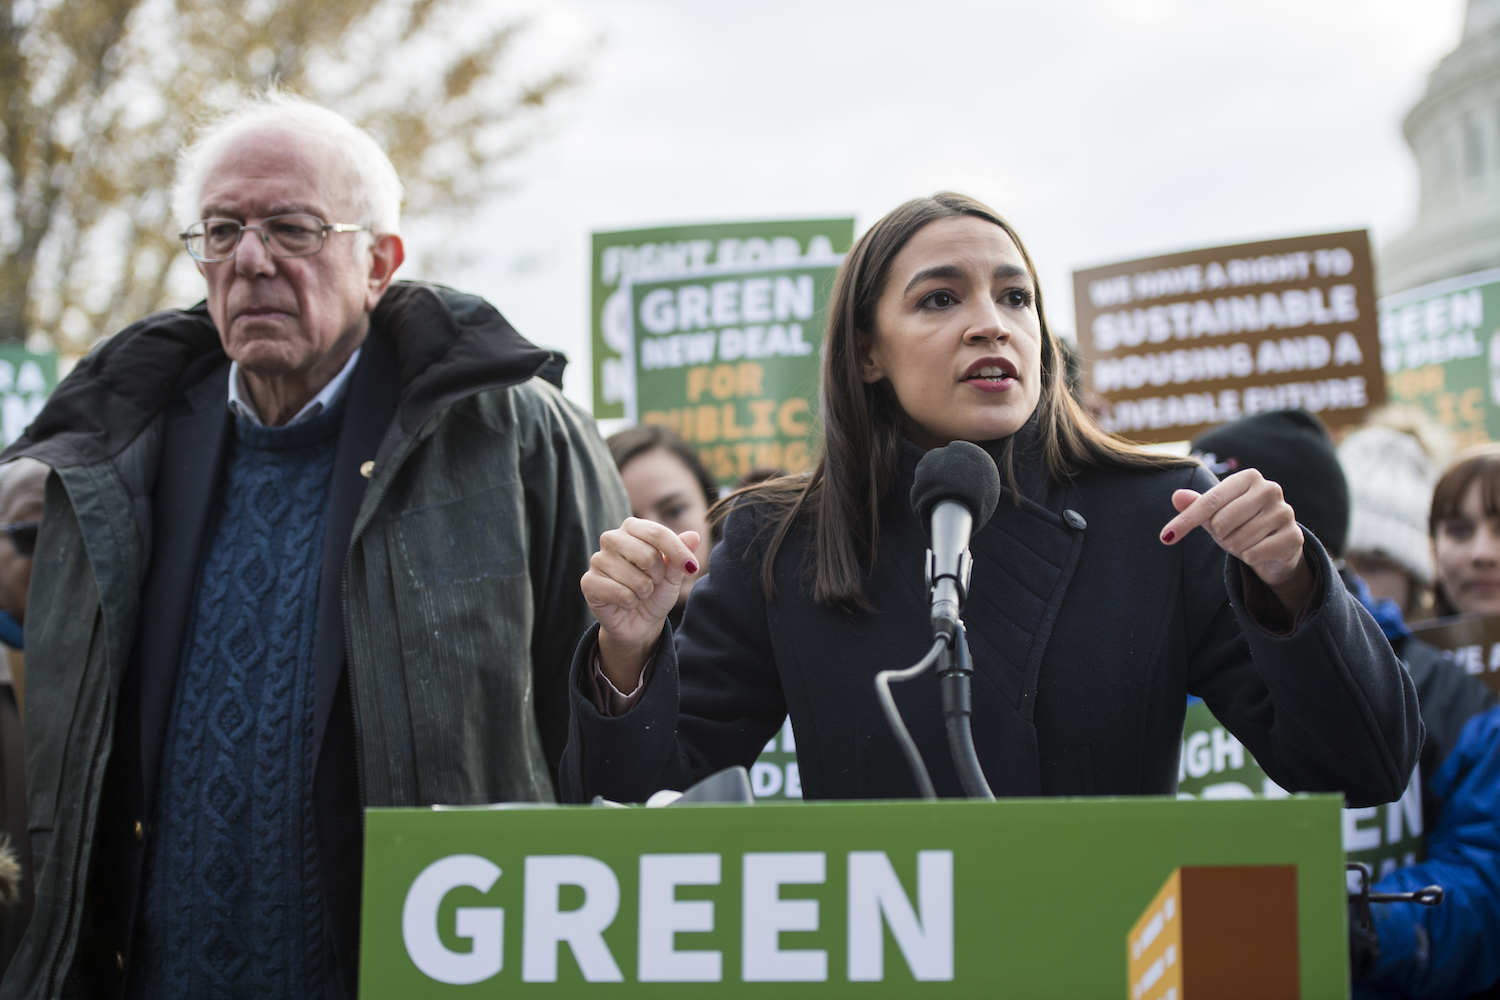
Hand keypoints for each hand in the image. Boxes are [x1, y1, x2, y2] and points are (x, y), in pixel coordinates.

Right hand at [581, 517, 700, 690]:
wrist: (638, 622)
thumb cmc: (656, 592)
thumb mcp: (673, 575)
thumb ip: (680, 556)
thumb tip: (694, 536)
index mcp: (632, 528)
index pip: (658, 533)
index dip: (678, 551)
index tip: (693, 568)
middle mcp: (611, 539)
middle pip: (648, 556)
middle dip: (657, 577)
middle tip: (652, 583)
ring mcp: (597, 560)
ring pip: (637, 580)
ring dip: (644, 593)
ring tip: (637, 593)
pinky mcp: (589, 582)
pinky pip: (622, 595)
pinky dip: (631, 603)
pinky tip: (625, 602)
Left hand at [1159, 468, 1313, 614]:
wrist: (1275, 546)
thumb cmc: (1240, 524)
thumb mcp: (1215, 514)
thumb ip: (1195, 505)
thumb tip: (1176, 496)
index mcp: (1248, 477)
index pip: (1208, 502)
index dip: (1185, 521)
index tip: (1165, 537)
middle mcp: (1270, 489)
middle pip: (1221, 523)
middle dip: (1219, 535)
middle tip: (1231, 533)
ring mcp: (1285, 512)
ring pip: (1237, 540)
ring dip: (1235, 547)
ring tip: (1246, 541)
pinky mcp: (1293, 537)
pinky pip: (1253, 554)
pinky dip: (1249, 557)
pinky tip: (1259, 550)